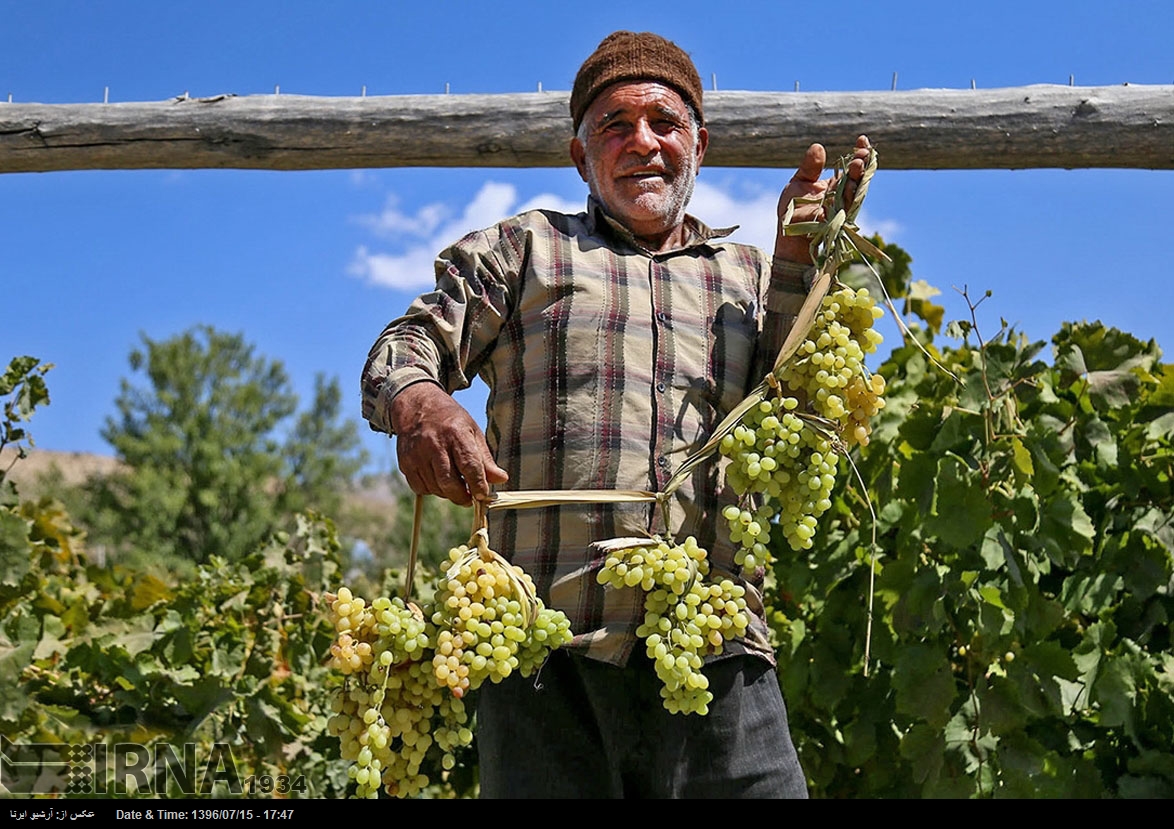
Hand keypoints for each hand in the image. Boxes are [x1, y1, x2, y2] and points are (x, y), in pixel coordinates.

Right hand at [390, 382, 507, 506]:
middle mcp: (434, 444)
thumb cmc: (450, 421)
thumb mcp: (472, 432)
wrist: (417, 406)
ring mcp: (417, 454)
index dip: (478, 485)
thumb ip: (485, 459)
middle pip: (449, 483)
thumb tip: (501, 480)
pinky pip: (420, 488)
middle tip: (470, 498)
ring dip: (448, 493)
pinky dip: (432, 490)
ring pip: (435, 488)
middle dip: (462, 497)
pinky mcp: (405, 462)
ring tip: (455, 485)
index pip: (469, 466)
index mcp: (455, 433)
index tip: (483, 495)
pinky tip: (438, 479)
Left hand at [774, 135, 870, 264]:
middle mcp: (843, 194)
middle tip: (863, 151)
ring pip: (856, 190)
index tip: (862, 139)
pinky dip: (851, 196)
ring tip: (858, 163)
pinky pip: (848, 207)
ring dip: (858, 177)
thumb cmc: (793, 209)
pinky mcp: (838, 219)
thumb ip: (809, 167)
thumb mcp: (799, 183)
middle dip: (862, 163)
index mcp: (835, 184)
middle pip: (858, 176)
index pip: (851, 165)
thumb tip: (818, 146)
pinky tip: (852, 183)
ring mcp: (842, 207)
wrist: (789, 233)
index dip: (859, 153)